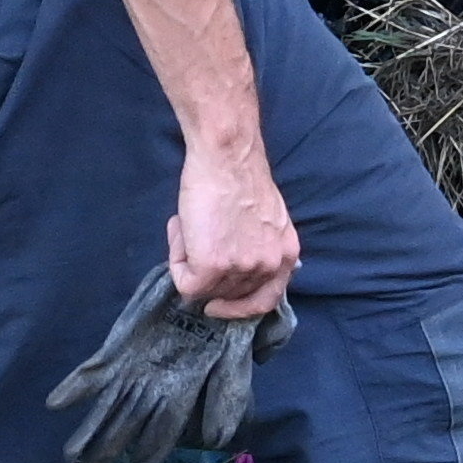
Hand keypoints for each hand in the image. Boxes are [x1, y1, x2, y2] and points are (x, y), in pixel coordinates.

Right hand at [168, 136, 302, 320]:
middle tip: (195, 239)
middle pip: (229, 294)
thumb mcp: (268, 219)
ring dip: (189, 260)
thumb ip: (259, 246)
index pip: (266, 301)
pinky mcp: (212, 267)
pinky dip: (176, 260)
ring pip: (204, 289)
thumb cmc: (238, 175)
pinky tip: (182, 229)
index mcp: (286, 254)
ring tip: (191, 224)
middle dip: (207, 272)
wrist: (226, 156)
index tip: (216, 304)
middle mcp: (270, 266)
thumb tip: (233, 267)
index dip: (238, 307)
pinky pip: (184, 282)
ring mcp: (242, 269)